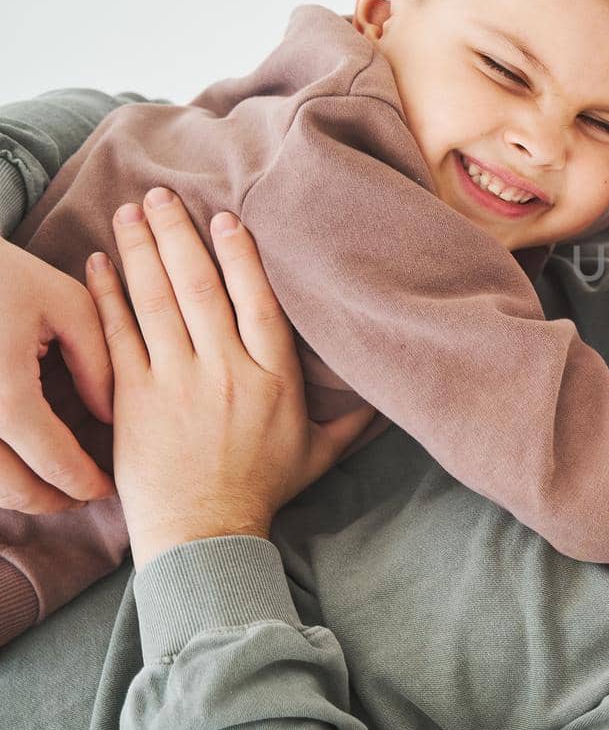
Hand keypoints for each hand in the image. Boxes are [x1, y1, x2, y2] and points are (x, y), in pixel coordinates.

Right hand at [0, 236, 114, 512]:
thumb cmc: (1, 272)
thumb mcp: (64, 303)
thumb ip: (99, 361)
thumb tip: (112, 416)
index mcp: (3, 395)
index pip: (54, 462)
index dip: (86, 482)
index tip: (109, 488)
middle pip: (12, 490)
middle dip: (51, 501)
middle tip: (82, 497)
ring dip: (16, 494)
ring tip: (50, 486)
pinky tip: (13, 464)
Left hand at [85, 188, 373, 567]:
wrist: (206, 534)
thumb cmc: (264, 492)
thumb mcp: (319, 453)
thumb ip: (353, 419)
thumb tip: (391, 398)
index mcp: (274, 376)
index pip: (256, 298)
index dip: (239, 253)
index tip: (225, 217)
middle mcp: (226, 370)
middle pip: (201, 286)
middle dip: (179, 234)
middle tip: (160, 195)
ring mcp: (178, 382)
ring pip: (157, 300)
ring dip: (141, 251)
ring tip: (129, 213)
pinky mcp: (136, 399)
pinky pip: (120, 335)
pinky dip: (106, 295)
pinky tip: (96, 263)